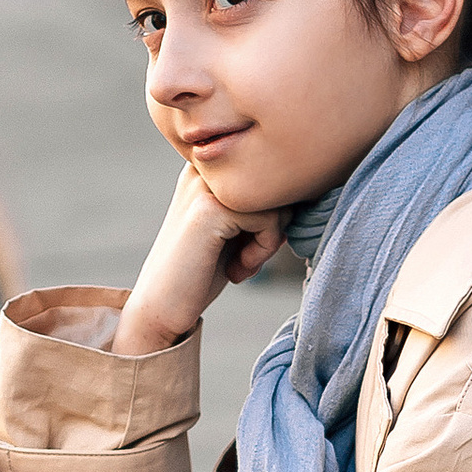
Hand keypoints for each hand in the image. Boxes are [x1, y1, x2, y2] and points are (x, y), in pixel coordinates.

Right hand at [113, 160, 287, 356]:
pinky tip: (237, 271)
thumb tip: (309, 186)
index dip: (277, 209)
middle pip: (277, 180)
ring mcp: (204, 185)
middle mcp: (203, 165)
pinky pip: (268, 220)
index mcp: (209, 164)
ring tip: (244, 264)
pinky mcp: (209, 209)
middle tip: (251, 256)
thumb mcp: (235, 226)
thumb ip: (262, 201)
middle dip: (275, 223)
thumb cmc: (202, 269)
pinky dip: (263, 251)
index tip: (256, 241)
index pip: (270, 168)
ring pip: (277, 200)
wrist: (162, 307)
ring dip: (270, 240)